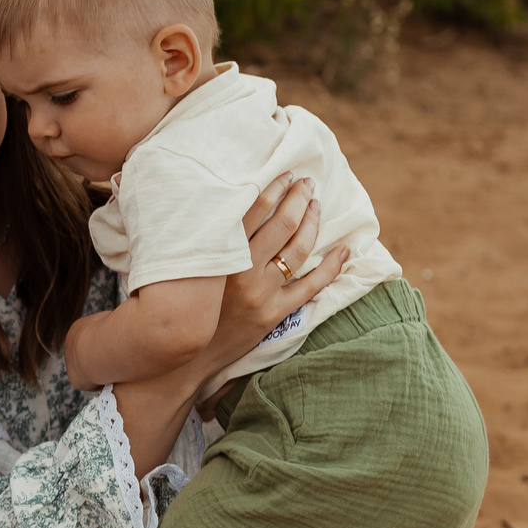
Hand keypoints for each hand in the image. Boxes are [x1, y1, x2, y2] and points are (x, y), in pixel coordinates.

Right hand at [200, 174, 347, 378]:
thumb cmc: (185, 303)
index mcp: (220, 255)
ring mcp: (261, 293)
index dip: (274, 189)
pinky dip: (331, 267)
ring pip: (298, 250)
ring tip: (317, 206)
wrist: (183, 353)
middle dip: (298, 199)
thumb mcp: (191, 266)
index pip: (254, 212)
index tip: (285, 175)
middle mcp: (243, 271)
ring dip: (312, 223)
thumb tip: (225, 206)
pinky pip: (310, 286)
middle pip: (281, 225)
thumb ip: (208, 239)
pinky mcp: (273, 314)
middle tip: (307, 183)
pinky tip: (344, 251)